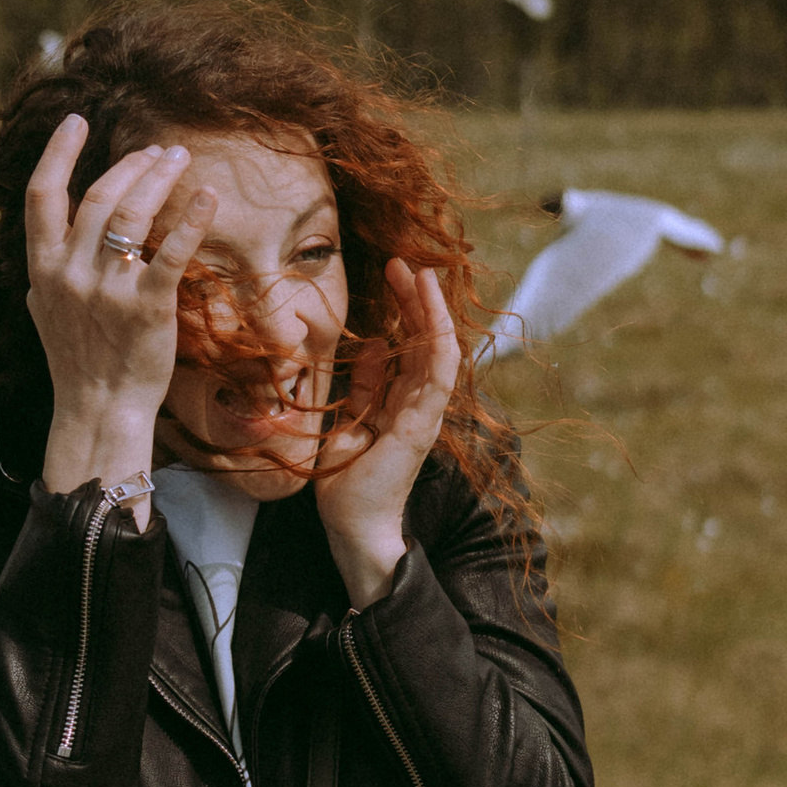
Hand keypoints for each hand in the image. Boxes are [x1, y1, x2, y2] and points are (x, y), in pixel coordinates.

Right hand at [28, 118, 216, 515]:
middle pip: (100, 197)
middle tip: (157, 149)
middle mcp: (71, 274)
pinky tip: (207, 195)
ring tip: (178, 158)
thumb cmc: (75, 363)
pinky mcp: (148, 307)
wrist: (98, 411)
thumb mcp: (43, 314)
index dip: (57, 154)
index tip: (75, 121)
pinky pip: (171, 252)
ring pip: (133, 214)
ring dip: (158, 178)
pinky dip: (191, 218)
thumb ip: (44, 277)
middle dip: (131, 164)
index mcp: (43, 269)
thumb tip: (42, 252)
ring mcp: (109, 290)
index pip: (41, 196)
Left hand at [313, 258, 459, 605]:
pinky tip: (431, 313)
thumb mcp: (349, 420)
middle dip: (417, 300)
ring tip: (421, 275)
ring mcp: (425, 413)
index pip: (411, 345)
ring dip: (431, 311)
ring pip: (438, 351)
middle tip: (405, 263)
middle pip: (426, 341)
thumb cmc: (348, 481)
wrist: (352, 524)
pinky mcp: (420, 424)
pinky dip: (438, 342)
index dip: (406, 309)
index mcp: (402, 401)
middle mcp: (420, 403)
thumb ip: (365, 385)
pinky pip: (437, 376)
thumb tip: (374, 346)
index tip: (394, 275)